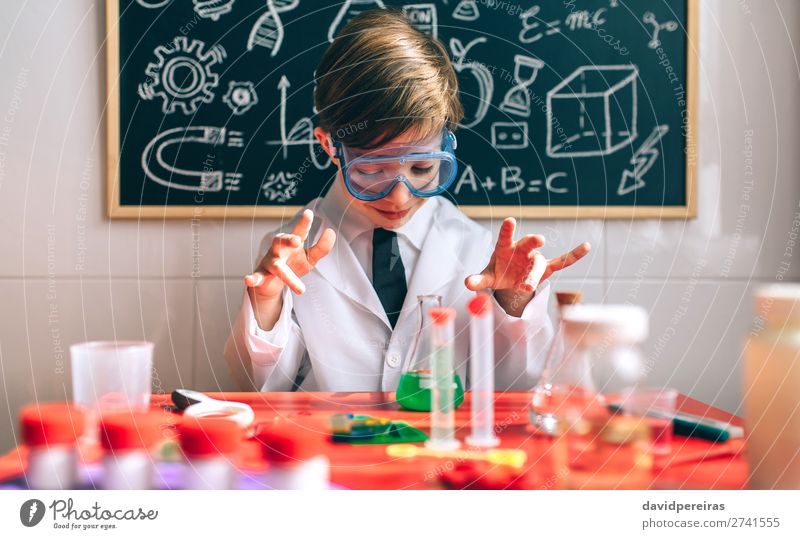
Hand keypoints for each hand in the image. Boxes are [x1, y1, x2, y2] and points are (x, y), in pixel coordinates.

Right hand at [245, 209, 335, 297]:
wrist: (273, 282)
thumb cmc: (292, 264)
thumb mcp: (310, 257)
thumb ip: (321, 247)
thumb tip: (331, 232)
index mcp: (292, 243)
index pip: (299, 231)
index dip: (304, 223)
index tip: (309, 213)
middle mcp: (279, 250)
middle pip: (280, 241)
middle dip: (287, 239)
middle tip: (297, 240)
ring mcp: (269, 263)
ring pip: (275, 265)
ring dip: (285, 274)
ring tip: (300, 288)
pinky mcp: (261, 276)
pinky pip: (257, 277)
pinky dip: (253, 278)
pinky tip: (249, 280)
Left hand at [465, 217, 590, 294]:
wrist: (509, 280)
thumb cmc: (498, 273)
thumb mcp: (486, 278)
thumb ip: (477, 280)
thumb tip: (467, 283)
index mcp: (505, 247)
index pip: (505, 236)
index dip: (508, 229)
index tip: (510, 220)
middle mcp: (522, 249)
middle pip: (528, 244)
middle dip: (533, 241)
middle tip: (539, 239)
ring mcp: (534, 259)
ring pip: (538, 264)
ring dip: (533, 276)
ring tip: (524, 287)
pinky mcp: (545, 268)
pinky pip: (561, 262)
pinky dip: (574, 255)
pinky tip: (586, 246)